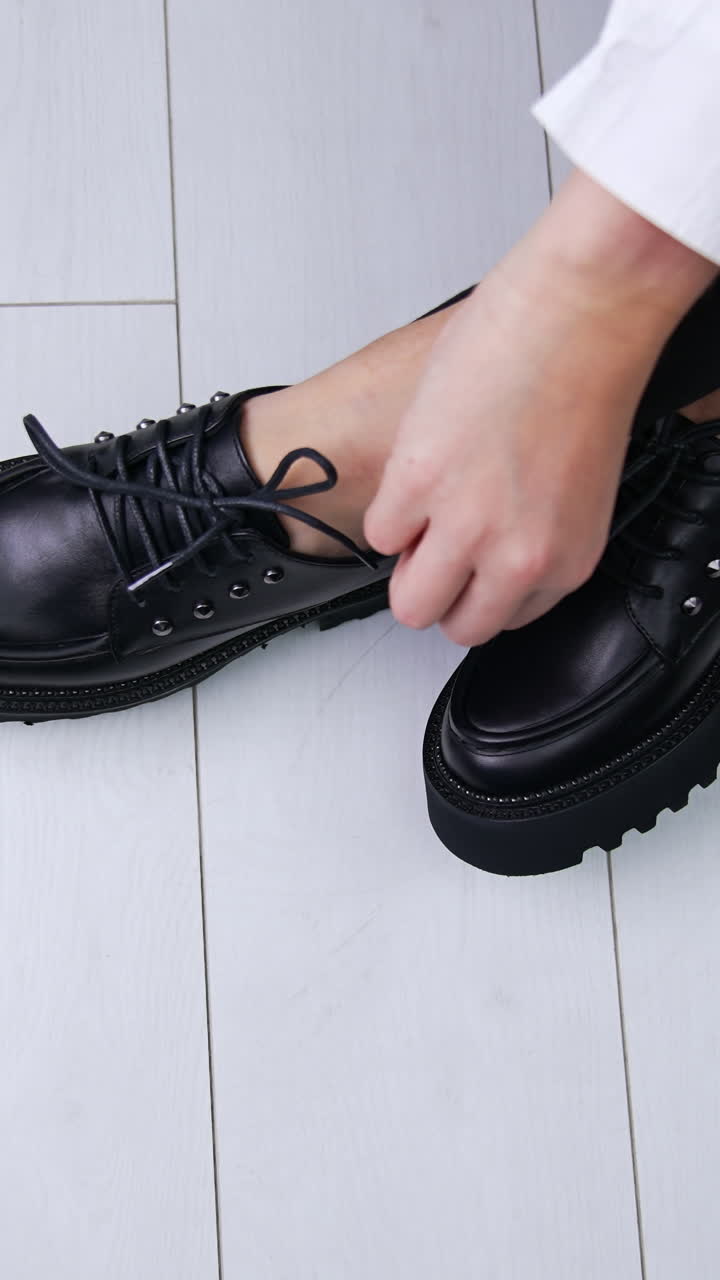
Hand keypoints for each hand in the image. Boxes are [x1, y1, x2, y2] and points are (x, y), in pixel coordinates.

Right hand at [364, 171, 717, 646]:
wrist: (578, 315)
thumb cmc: (590, 376)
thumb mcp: (579, 490)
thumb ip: (537, 535)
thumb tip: (491, 549)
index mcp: (567, 561)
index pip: (504, 619)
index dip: (478, 588)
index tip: (468, 565)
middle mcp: (518, 556)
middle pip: (454, 625)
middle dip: (439, 590)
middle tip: (435, 547)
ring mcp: (465, 526)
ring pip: (410, 602)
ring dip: (408, 563)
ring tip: (422, 515)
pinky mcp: (418, 486)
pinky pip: (380, 533)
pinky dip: (389, 507)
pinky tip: (417, 468)